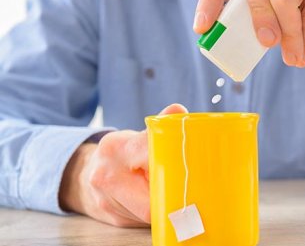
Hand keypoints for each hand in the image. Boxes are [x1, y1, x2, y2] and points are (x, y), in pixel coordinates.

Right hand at [59, 104, 187, 226]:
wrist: (83, 175)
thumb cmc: (119, 154)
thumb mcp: (135, 137)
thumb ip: (159, 127)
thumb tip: (180, 111)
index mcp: (116, 147)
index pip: (151, 154)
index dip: (173, 164)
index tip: (191, 168)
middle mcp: (106, 175)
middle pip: (152, 195)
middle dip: (172, 194)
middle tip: (192, 189)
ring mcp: (106, 200)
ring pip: (150, 213)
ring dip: (167, 206)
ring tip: (177, 196)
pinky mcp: (113, 219)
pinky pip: (144, 221)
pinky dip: (157, 214)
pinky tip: (161, 205)